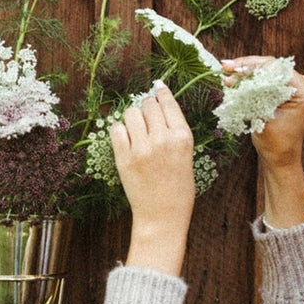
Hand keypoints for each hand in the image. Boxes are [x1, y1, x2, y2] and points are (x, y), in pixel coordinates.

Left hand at [110, 82, 194, 274]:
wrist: (163, 215)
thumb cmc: (178, 187)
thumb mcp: (186, 156)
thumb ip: (174, 132)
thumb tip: (158, 104)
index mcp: (182, 137)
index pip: (168, 103)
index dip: (161, 93)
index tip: (157, 88)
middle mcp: (162, 139)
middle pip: (148, 104)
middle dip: (146, 107)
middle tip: (146, 116)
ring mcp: (141, 148)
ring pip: (130, 112)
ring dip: (132, 117)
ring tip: (136, 129)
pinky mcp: (124, 158)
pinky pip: (116, 129)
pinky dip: (120, 131)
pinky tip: (126, 139)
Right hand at [223, 56, 303, 227]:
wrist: (279, 158)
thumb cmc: (275, 143)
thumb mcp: (263, 117)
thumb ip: (255, 95)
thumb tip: (237, 76)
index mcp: (303, 90)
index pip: (277, 69)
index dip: (253, 66)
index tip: (234, 70)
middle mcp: (301, 85)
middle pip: (271, 67)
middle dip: (247, 67)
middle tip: (226, 68)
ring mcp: (291, 87)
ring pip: (265, 71)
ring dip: (245, 73)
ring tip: (226, 75)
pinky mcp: (282, 91)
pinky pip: (264, 80)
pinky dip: (248, 80)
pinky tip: (233, 81)